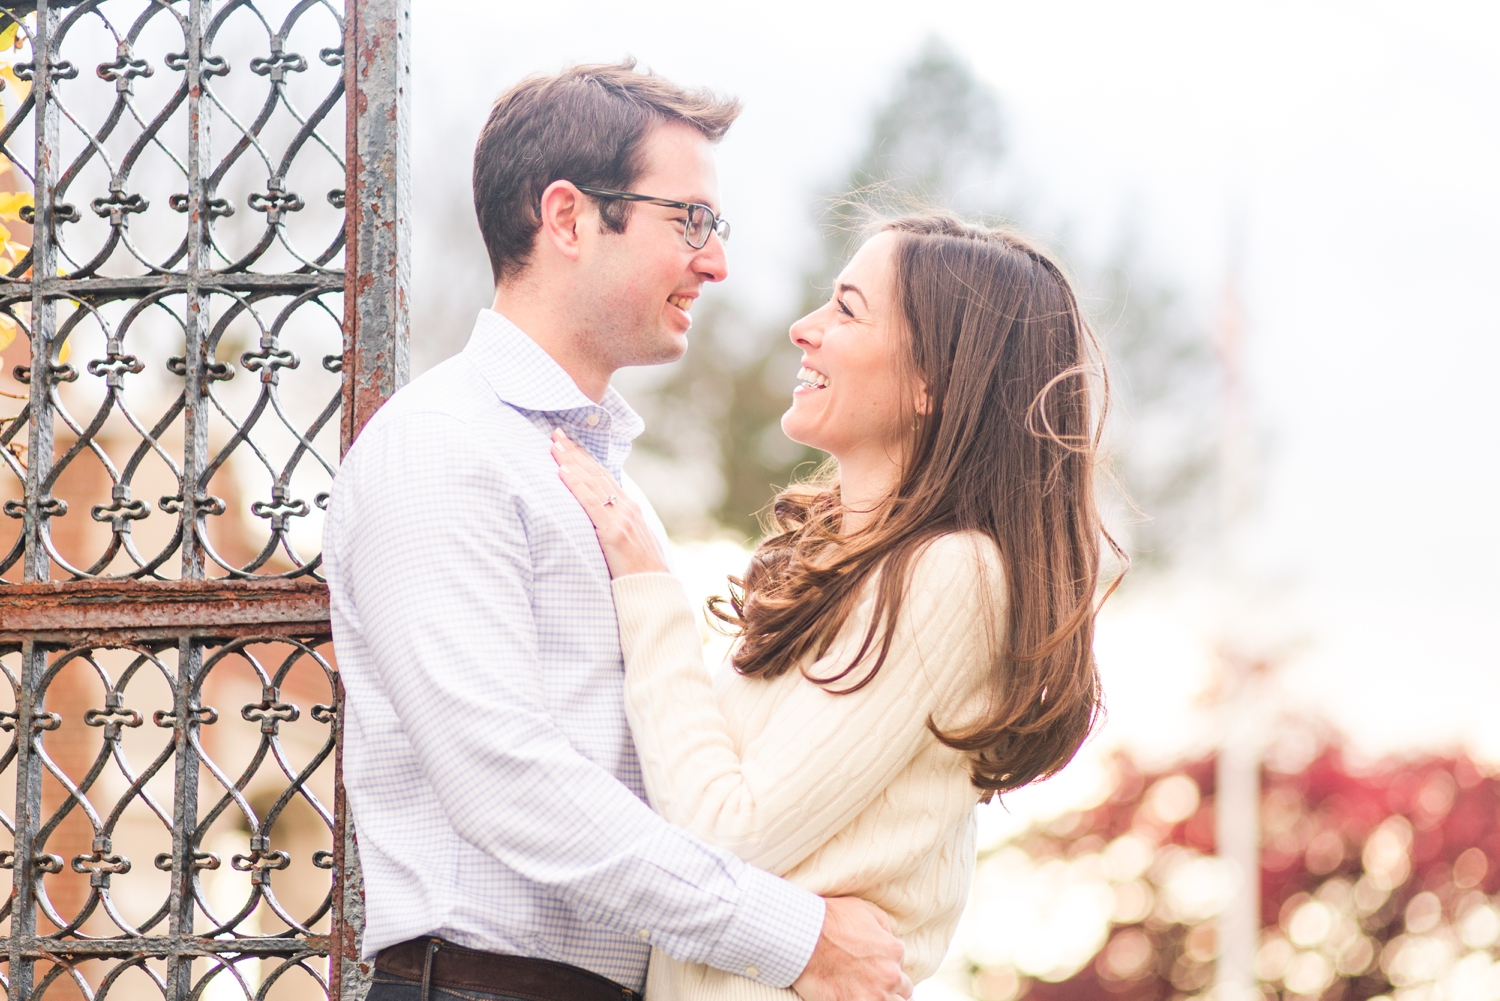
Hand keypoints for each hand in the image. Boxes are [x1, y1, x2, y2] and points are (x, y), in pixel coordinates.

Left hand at [550, 429, 669, 578]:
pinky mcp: (612, 532)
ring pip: (591, 482)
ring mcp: (620, 517)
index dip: (585, 457)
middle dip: (574, 451)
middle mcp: (626, 507)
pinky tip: (562, 471)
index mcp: (629, 507)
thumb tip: (597, 517)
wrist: (652, 590)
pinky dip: (575, 485)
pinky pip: (590, 503)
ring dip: (571, 461)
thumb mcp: (628, 540)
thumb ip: (614, 524)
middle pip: (596, 472)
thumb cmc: (638, 570)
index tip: (568, 441)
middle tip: (556, 431)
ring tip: (554, 444)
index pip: (603, 475)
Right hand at [793, 897, 911, 1000]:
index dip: (886, 968)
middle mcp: (890, 976)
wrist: (803, 937)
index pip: (901, 969)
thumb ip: (884, 927)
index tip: (872, 968)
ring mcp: (873, 996)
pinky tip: (851, 998)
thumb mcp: (864, 910)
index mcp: (894, 951)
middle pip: (903, 992)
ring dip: (880, 999)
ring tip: (863, 993)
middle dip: (889, 988)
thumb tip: (889, 940)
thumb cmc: (830, 920)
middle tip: (870, 983)